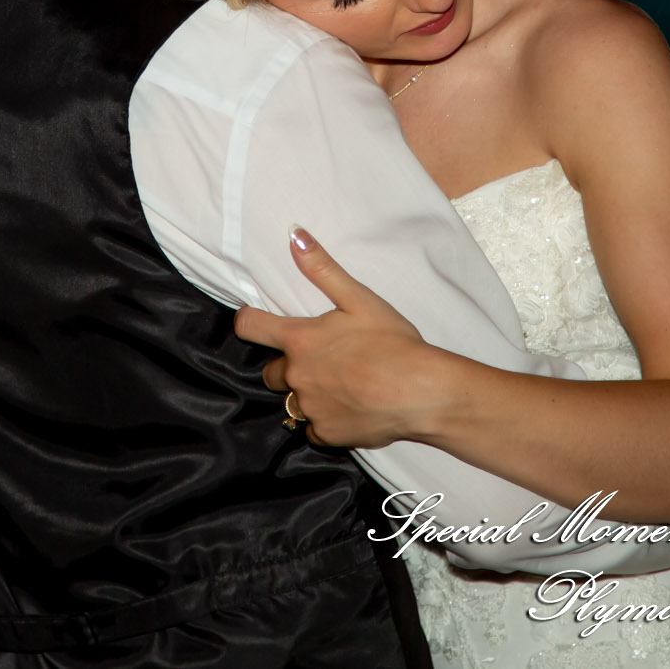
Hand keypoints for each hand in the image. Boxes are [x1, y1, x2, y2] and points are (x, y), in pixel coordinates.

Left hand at [234, 228, 431, 448]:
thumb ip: (322, 268)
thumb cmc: (392, 342)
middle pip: (269, 372)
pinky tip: (349, 407)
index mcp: (299, 341)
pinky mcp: (327, 434)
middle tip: (318, 357)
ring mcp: (310, 408)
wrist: (420, 392)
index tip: (255, 322)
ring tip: (337, 384)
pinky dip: (325, 419)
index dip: (249, 322)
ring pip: (292, 402)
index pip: (250, 327)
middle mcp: (296, 376)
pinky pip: (314, 428)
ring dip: (306, 393)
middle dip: (286, 365)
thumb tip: (294, 235)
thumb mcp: (358, 298)